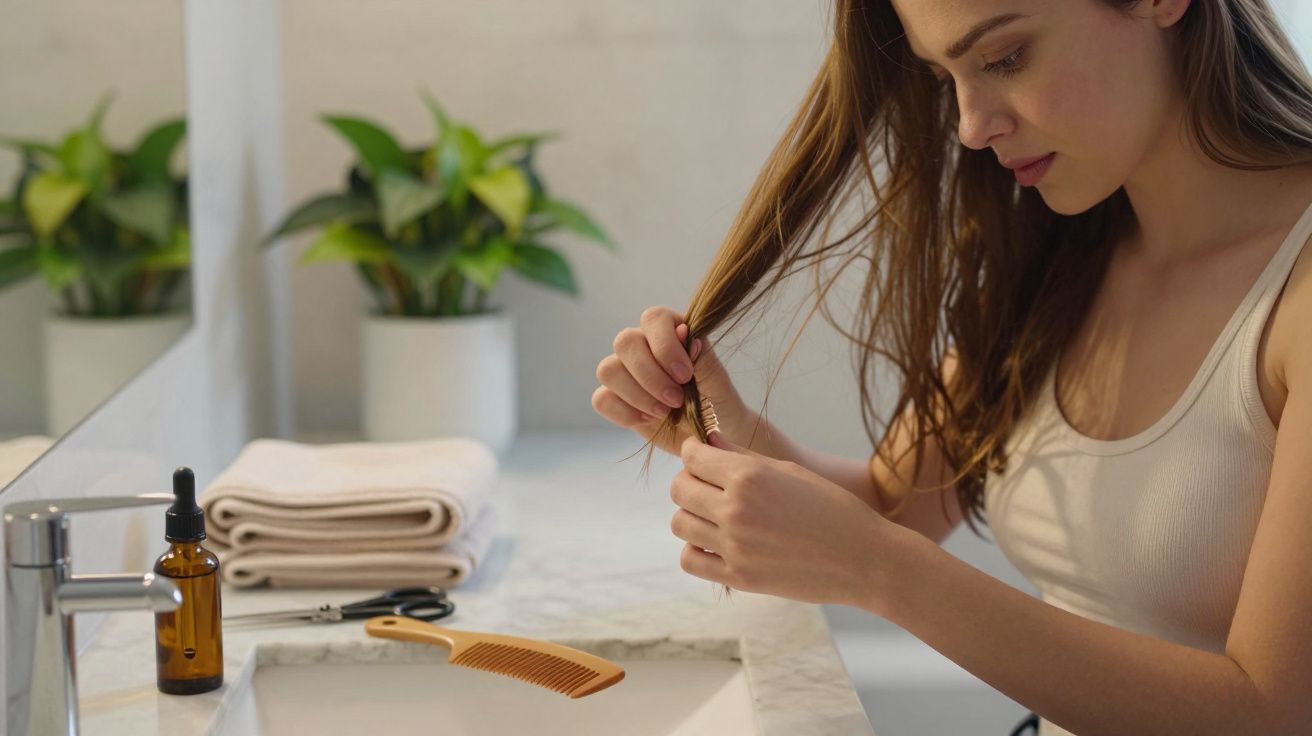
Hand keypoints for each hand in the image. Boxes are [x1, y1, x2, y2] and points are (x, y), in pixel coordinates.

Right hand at [593, 306, 759, 455]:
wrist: (711, 438)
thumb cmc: (719, 406)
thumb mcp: (719, 384)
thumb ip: (703, 358)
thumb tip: (684, 333)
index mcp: (672, 331)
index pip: (654, 318)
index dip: (665, 345)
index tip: (685, 375)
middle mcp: (644, 346)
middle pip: (625, 342)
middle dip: (650, 376)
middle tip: (676, 400)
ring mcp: (626, 373)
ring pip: (608, 370)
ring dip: (637, 395)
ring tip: (664, 413)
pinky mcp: (616, 399)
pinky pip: (601, 399)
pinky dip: (625, 413)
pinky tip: (649, 420)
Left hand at [670, 430, 911, 608]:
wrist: (863, 559)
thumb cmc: (832, 508)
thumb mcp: (790, 471)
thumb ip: (743, 455)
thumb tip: (708, 440)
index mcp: (749, 476)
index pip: (692, 457)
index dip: (693, 453)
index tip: (701, 456)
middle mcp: (735, 509)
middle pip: (679, 489)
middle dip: (689, 481)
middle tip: (708, 486)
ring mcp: (734, 546)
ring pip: (679, 524)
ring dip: (691, 515)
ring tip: (714, 516)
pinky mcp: (738, 577)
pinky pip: (690, 560)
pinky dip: (695, 550)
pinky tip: (715, 543)